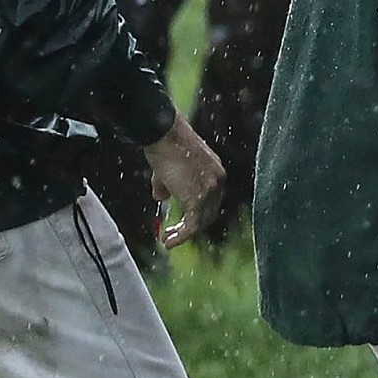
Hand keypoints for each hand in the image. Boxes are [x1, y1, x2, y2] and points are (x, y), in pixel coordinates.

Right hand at [144, 117, 224, 247]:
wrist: (166, 136)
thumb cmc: (165, 147)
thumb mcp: (168, 170)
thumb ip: (168, 186)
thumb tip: (160, 199)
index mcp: (215, 172)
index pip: (212, 200)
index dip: (198, 213)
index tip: (182, 222)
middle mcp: (217, 181)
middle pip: (209, 212)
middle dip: (191, 226)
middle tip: (172, 234)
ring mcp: (210, 189)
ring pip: (201, 221)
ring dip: (183, 234)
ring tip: (167, 239)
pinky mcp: (198, 197)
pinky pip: (192, 225)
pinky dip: (181, 236)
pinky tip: (168, 241)